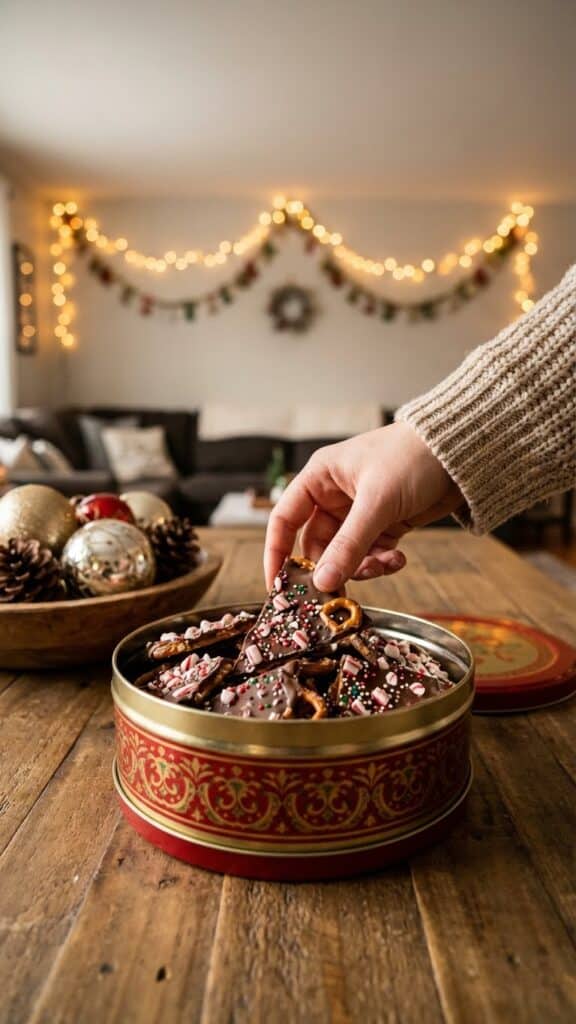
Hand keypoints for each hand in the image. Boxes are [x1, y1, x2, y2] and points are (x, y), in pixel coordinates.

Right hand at [264, 421, 462, 590]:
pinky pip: (371, 555)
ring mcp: (359, 513)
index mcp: (320, 478)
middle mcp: (335, 496)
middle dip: (330, 568)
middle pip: (316, 545)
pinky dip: (381, 563)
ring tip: (384, 565)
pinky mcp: (384, 525)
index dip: (276, 554)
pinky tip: (398, 559)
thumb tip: (323, 582)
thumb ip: (348, 544)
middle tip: (340, 591)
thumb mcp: (377, 502)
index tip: (277, 587)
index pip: (284, 520)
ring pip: (345, 555)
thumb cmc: (412, 457)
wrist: (460, 455)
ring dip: (362, 567)